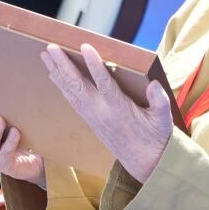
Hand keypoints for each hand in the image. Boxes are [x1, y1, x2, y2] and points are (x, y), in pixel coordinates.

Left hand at [42, 43, 172, 182]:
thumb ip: (159, 102)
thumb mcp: (163, 121)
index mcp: (119, 108)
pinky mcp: (90, 120)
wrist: (144, 162)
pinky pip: (72, 99)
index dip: (94, 64)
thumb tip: (154, 85)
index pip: (104, 83)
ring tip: (45, 55)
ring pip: (71, 91)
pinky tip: (54, 75)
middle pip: (78, 85)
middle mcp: (101, 112)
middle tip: (51, 47)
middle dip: (63, 65)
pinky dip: (61, 85)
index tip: (85, 47)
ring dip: (57, 73)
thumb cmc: (155, 138)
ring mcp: (93, 116)